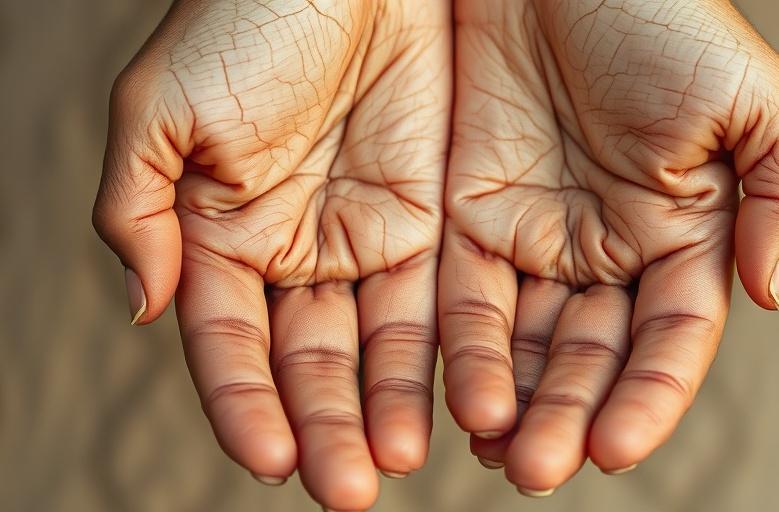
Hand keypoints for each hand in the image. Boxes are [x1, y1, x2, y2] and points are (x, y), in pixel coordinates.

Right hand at [92, 1, 449, 508]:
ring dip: (385, 409)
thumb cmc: (245, 20)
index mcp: (223, 238)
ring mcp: (367, 242)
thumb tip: (142, 306)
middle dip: (323, 429)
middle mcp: (296, 254)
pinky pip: (437, 304)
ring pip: (376, 349)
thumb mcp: (164, 109)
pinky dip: (441, 359)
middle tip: (345, 490)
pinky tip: (455, 404)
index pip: (228, 346)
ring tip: (398, 461)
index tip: (269, 459)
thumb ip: (140, 212)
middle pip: (307, 365)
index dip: (245, 404)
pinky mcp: (433, 222)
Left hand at [441, 0, 778, 494]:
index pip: (670, 340)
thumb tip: (770, 294)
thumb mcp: (746, 96)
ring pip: (526, 345)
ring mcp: (536, 240)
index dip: (649, 397)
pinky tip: (461, 398)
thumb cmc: (658, 15)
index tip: (617, 451)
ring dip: (513, 403)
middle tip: (539, 468)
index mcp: (682, 234)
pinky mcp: (469, 220)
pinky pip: (464, 300)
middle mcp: (608, 252)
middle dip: (569, 417)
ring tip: (497, 451)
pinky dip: (464, 352)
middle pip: (591, 358)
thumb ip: (775, 195)